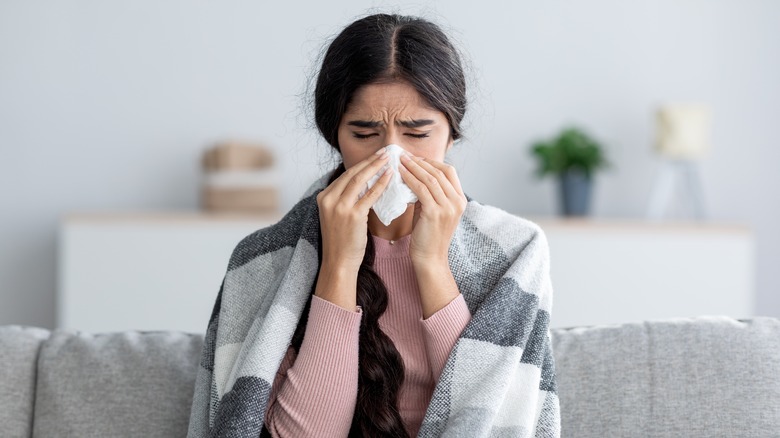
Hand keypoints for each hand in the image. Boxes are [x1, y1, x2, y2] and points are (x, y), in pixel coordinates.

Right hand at [314, 151, 391, 309]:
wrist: (339, 262)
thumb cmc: (342, 242)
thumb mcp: (338, 216)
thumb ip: (347, 200)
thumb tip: (365, 185)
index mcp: (324, 197)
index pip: (346, 176)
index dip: (362, 165)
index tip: (375, 156)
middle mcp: (328, 199)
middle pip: (352, 174)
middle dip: (370, 161)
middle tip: (385, 152)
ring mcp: (339, 207)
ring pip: (360, 180)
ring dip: (376, 167)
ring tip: (389, 159)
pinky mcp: (351, 215)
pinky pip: (369, 195)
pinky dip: (380, 184)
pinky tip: (390, 177)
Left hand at [398, 154, 466, 266]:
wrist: (430, 258)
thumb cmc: (428, 235)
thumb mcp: (433, 210)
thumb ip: (429, 194)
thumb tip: (415, 175)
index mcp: (460, 200)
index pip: (449, 172)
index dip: (432, 162)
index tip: (415, 158)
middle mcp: (458, 202)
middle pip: (440, 172)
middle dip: (421, 162)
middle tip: (405, 155)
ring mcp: (448, 207)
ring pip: (431, 178)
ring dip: (414, 167)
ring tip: (400, 160)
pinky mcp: (435, 213)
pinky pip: (421, 189)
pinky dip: (410, 178)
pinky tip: (400, 173)